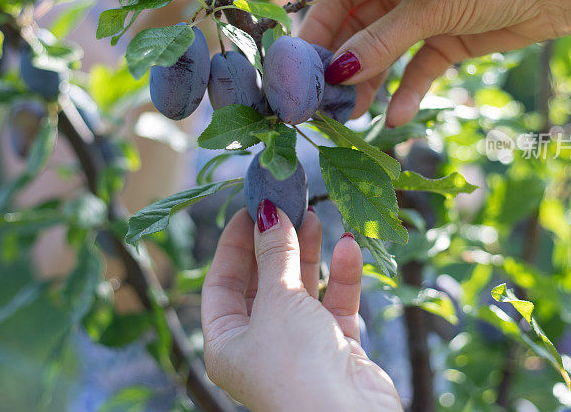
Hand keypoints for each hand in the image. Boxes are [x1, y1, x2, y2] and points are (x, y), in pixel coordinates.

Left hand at [201, 201, 401, 410]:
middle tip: (288, 205)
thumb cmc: (296, 364)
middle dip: (276, 243)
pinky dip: (341, 277)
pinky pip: (334, 304)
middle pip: (264, 282)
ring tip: (315, 215)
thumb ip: (275, 253)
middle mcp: (260, 345)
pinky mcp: (336, 349)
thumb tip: (267, 212)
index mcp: (226, 342)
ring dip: (309, 253)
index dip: (235, 244)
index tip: (252, 208)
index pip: (222, 283)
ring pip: (301, 290)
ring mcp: (300, 347)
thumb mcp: (277, 300)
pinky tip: (348, 246)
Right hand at [300, 0, 563, 127]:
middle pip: (357, 30)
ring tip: (355, 116)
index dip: (319, 34)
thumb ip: (380, 41)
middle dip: (343, 67)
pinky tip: (394, 118)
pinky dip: (407, 92)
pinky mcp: (445, 41)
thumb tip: (336, 74)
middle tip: (327, 103)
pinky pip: (416, 69)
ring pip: (383, 54)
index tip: (305, 73)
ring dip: (370, 84)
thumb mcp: (430, 6)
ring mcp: (422, 16)